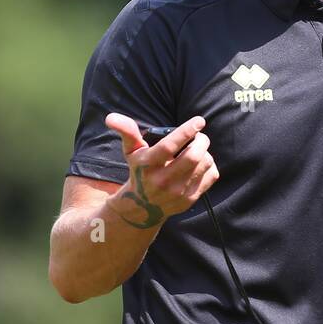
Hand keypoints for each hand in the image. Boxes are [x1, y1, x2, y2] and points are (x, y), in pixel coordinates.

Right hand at [104, 113, 219, 227]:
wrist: (142, 207)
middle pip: (193, 156)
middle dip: (202, 141)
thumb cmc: (140, 171)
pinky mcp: (190, 199)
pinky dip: (210, 166)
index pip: (169, 146)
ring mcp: (177, 192)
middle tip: (200, 136)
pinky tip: (201, 164)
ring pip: (205, 164)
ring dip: (206, 152)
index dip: (186, 131)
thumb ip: (127, 131)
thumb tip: (111, 117)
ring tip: (199, 150)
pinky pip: (211, 176)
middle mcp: (163, 180)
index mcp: (148, 165)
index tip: (199, 121)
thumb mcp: (131, 152)